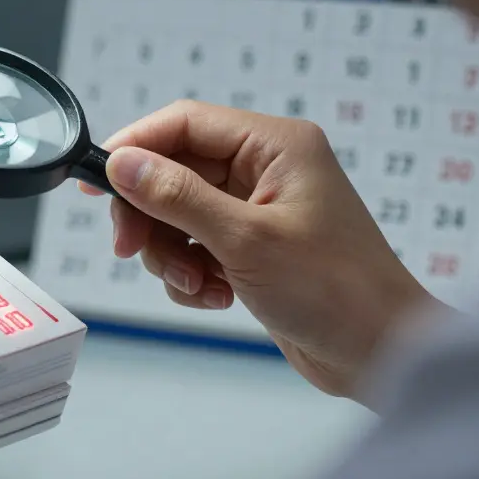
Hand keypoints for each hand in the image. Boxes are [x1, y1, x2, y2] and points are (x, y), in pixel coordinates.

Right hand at [82, 100, 436, 401]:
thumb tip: (122, 164)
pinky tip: (216, 295)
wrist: (383, 354)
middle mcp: (265, 168)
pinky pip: (193, 246)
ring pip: (176, 213)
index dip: (133, 148)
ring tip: (197, 283)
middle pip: (173, 170)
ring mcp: (257, 208)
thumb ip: (177, 197)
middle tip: (131, 248)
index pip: (183, 124)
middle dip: (150, 215)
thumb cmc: (338, 291)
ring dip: (171, 252)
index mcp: (275, 145)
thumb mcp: (246, 240)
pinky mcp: (251, 245)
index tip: (95, 181)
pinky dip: (191, 273)